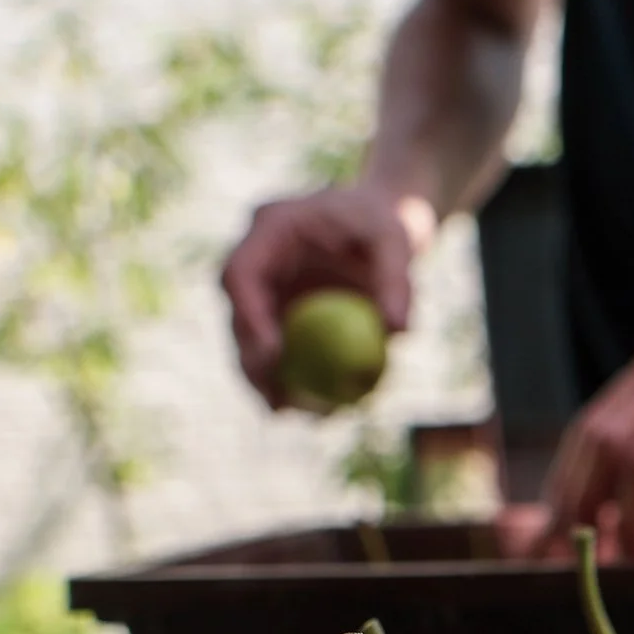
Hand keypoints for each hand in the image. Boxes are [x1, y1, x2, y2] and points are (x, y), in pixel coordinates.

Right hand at [220, 185, 430, 409]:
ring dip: (266, 382)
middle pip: (236, 316)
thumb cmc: (385, 223)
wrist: (379, 219)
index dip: (248, 316)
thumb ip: (396, 280)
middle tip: (277, 401)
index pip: (240, 273)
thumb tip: (397, 332)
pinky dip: (290, 382)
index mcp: (270, 228)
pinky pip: (276, 353)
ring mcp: (263, 289)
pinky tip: (312, 411)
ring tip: (293, 413)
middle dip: (251, 362)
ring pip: (249, 342)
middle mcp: (256, 259)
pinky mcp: (278, 312)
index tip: (273, 355)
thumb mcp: (397, 240)